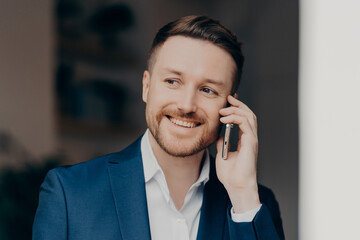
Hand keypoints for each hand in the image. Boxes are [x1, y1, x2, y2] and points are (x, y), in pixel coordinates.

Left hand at [215, 95, 260, 212]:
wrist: (236, 186)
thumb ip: (223, 143)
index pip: (243, 119)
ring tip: (223, 109)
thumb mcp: (222, 154)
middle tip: (228, 98)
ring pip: (249, 116)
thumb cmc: (231, 175)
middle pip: (248, 114)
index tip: (228, 101)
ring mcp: (252, 140)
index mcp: (245, 140)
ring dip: (235, 110)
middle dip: (238, 104)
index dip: (237, 108)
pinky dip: (235, 118)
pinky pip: (246, 124)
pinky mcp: (251, 143)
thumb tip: (219, 134)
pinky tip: (224, 119)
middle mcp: (250, 138)